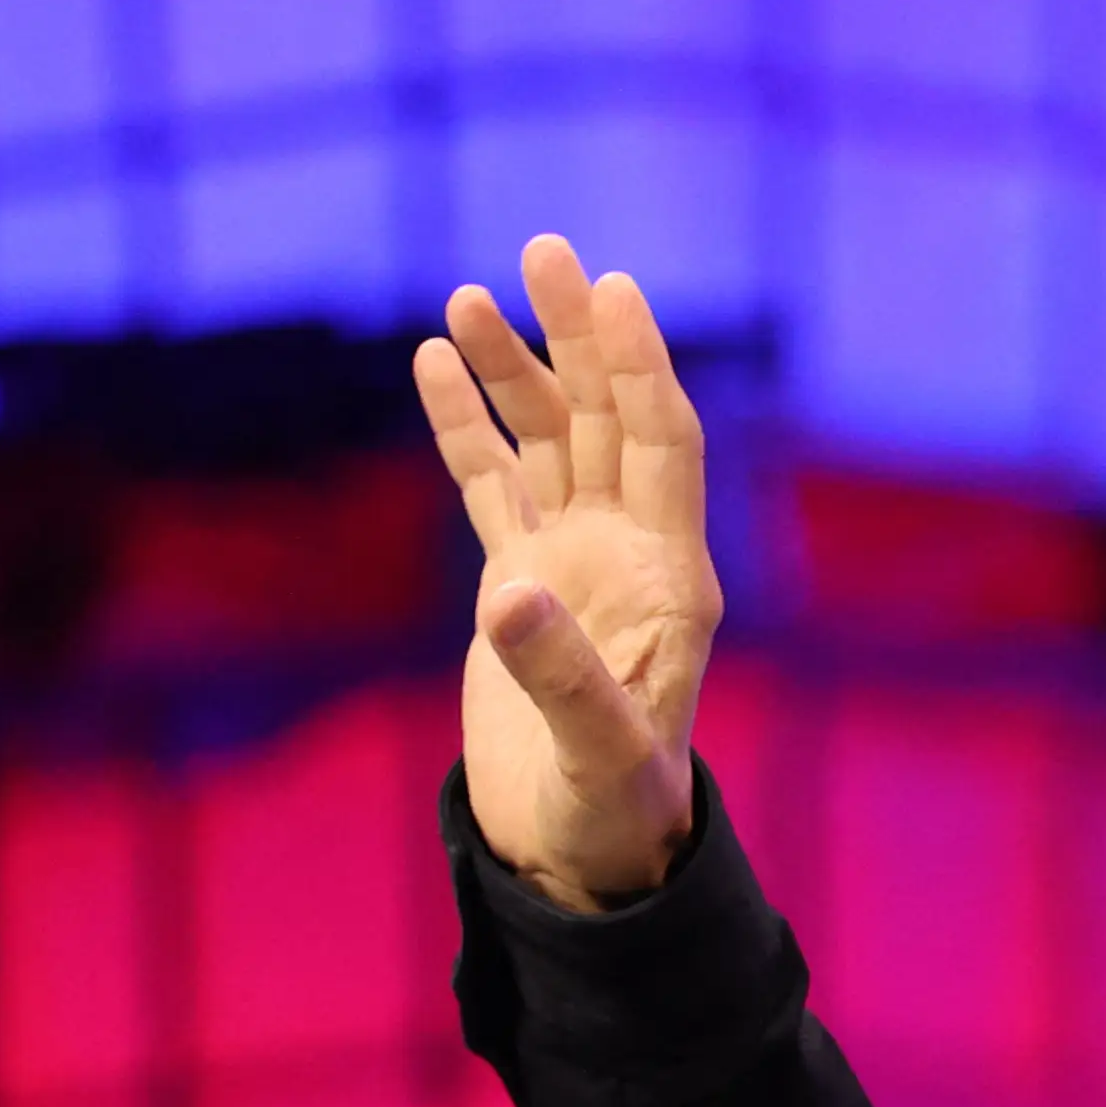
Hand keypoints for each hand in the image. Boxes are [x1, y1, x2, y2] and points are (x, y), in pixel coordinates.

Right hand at [412, 233, 717, 910]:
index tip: (614, 289)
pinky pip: (494, 484)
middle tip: (547, 251)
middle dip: (579, 339)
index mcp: (670, 578)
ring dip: (515, 370)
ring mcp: (573, 564)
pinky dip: (468, 425)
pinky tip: (435, 363)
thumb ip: (560, 677)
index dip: (639, 367)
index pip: (661, 445)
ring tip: (467, 299)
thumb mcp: (595, 752)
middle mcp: (629, 555)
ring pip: (548, 442)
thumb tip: (509, 596)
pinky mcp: (519, 585)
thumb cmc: (612, 814)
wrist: (584, 856)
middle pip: (606, 421)